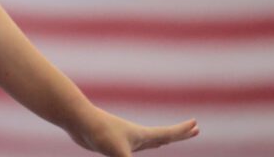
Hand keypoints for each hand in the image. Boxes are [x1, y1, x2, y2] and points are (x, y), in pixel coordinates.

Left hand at [68, 106, 198, 156]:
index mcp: (142, 136)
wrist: (78, 120)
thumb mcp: (121, 155)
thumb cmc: (101, 133)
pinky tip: (134, 149)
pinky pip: (130, 149)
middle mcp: (135, 136)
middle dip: (177, 135)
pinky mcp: (111, 144)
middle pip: (162, 136)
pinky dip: (138, 149)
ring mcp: (123, 139)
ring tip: (164, 141)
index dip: (182, 132)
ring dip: (158, 141)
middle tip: (193, 130)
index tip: (196, 124)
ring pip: (146, 142)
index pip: (168, 134)